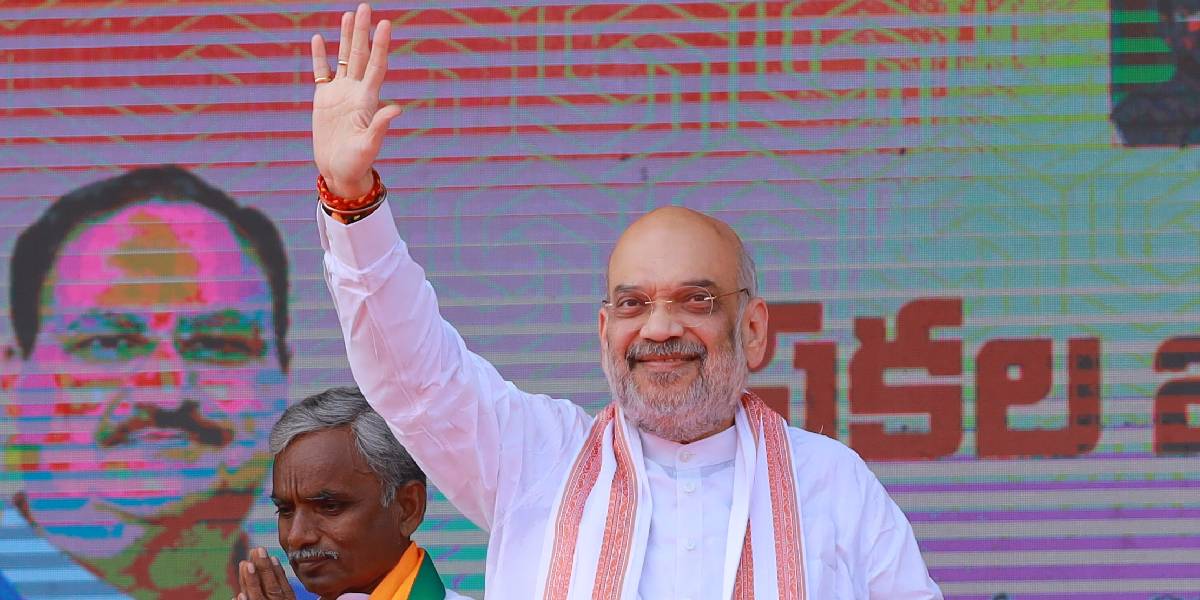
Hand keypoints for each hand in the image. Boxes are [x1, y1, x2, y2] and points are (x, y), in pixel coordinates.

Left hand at [235, 547, 295, 599]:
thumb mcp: (288, 597)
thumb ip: (282, 582)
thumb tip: (273, 559)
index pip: (283, 585)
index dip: (277, 571)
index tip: (272, 556)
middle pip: (271, 588)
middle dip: (264, 569)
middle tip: (256, 551)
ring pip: (257, 597)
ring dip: (252, 581)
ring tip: (245, 564)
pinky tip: (238, 595)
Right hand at [311, 3, 402, 197]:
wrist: (339, 171)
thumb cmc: (356, 162)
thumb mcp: (369, 146)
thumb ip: (380, 126)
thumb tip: (397, 109)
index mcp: (368, 99)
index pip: (376, 65)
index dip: (381, 44)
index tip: (385, 23)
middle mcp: (356, 92)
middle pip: (360, 55)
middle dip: (362, 31)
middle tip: (364, 7)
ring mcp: (340, 94)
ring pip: (343, 59)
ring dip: (345, 38)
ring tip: (348, 15)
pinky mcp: (324, 100)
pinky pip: (321, 73)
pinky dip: (320, 57)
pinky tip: (319, 39)